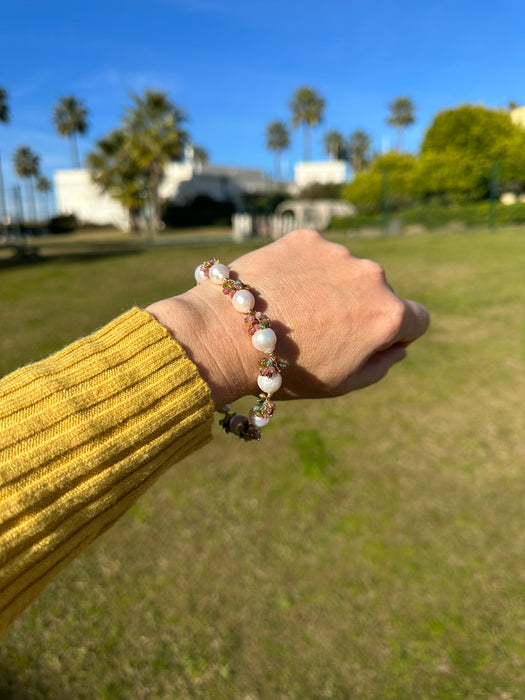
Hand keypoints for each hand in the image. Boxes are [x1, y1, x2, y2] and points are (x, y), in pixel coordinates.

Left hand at [147, 230, 429, 406]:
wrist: (229, 337)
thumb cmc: (288, 370)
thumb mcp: (344, 383)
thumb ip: (382, 364)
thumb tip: (397, 345)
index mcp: (388, 316)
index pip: (417, 319)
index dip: (395, 334)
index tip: (365, 341)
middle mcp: (372, 276)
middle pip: (378, 292)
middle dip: (357, 308)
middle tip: (317, 329)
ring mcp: (339, 253)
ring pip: (344, 271)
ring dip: (329, 286)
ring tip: (291, 310)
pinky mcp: (306, 238)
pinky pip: (316, 254)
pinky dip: (303, 269)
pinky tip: (279, 289)